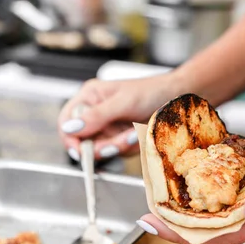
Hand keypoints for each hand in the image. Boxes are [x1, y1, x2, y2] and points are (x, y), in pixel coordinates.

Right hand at [58, 74, 179, 160]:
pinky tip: (141, 134)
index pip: (66, 122)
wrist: (178, 98)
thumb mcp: (122, 102)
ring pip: (104, 150)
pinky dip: (131, 146)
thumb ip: (96, 116)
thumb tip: (70, 128)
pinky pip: (120, 152)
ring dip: (121, 145)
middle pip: (84, 142)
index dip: (70, 139)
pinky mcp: (122, 139)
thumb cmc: (151, 91)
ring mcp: (109, 128)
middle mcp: (96, 114)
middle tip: (124, 138)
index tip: (82, 151)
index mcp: (90, 98)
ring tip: (137, 131)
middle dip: (104, 144)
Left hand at [137, 95, 244, 243]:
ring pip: (219, 207)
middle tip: (146, 206)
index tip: (150, 224)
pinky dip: (208, 181)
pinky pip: (231, 184)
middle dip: (177, 222)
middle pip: (213, 226)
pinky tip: (191, 168)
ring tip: (160, 189)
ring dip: (190, 203)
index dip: (183, 236)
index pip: (222, 236)